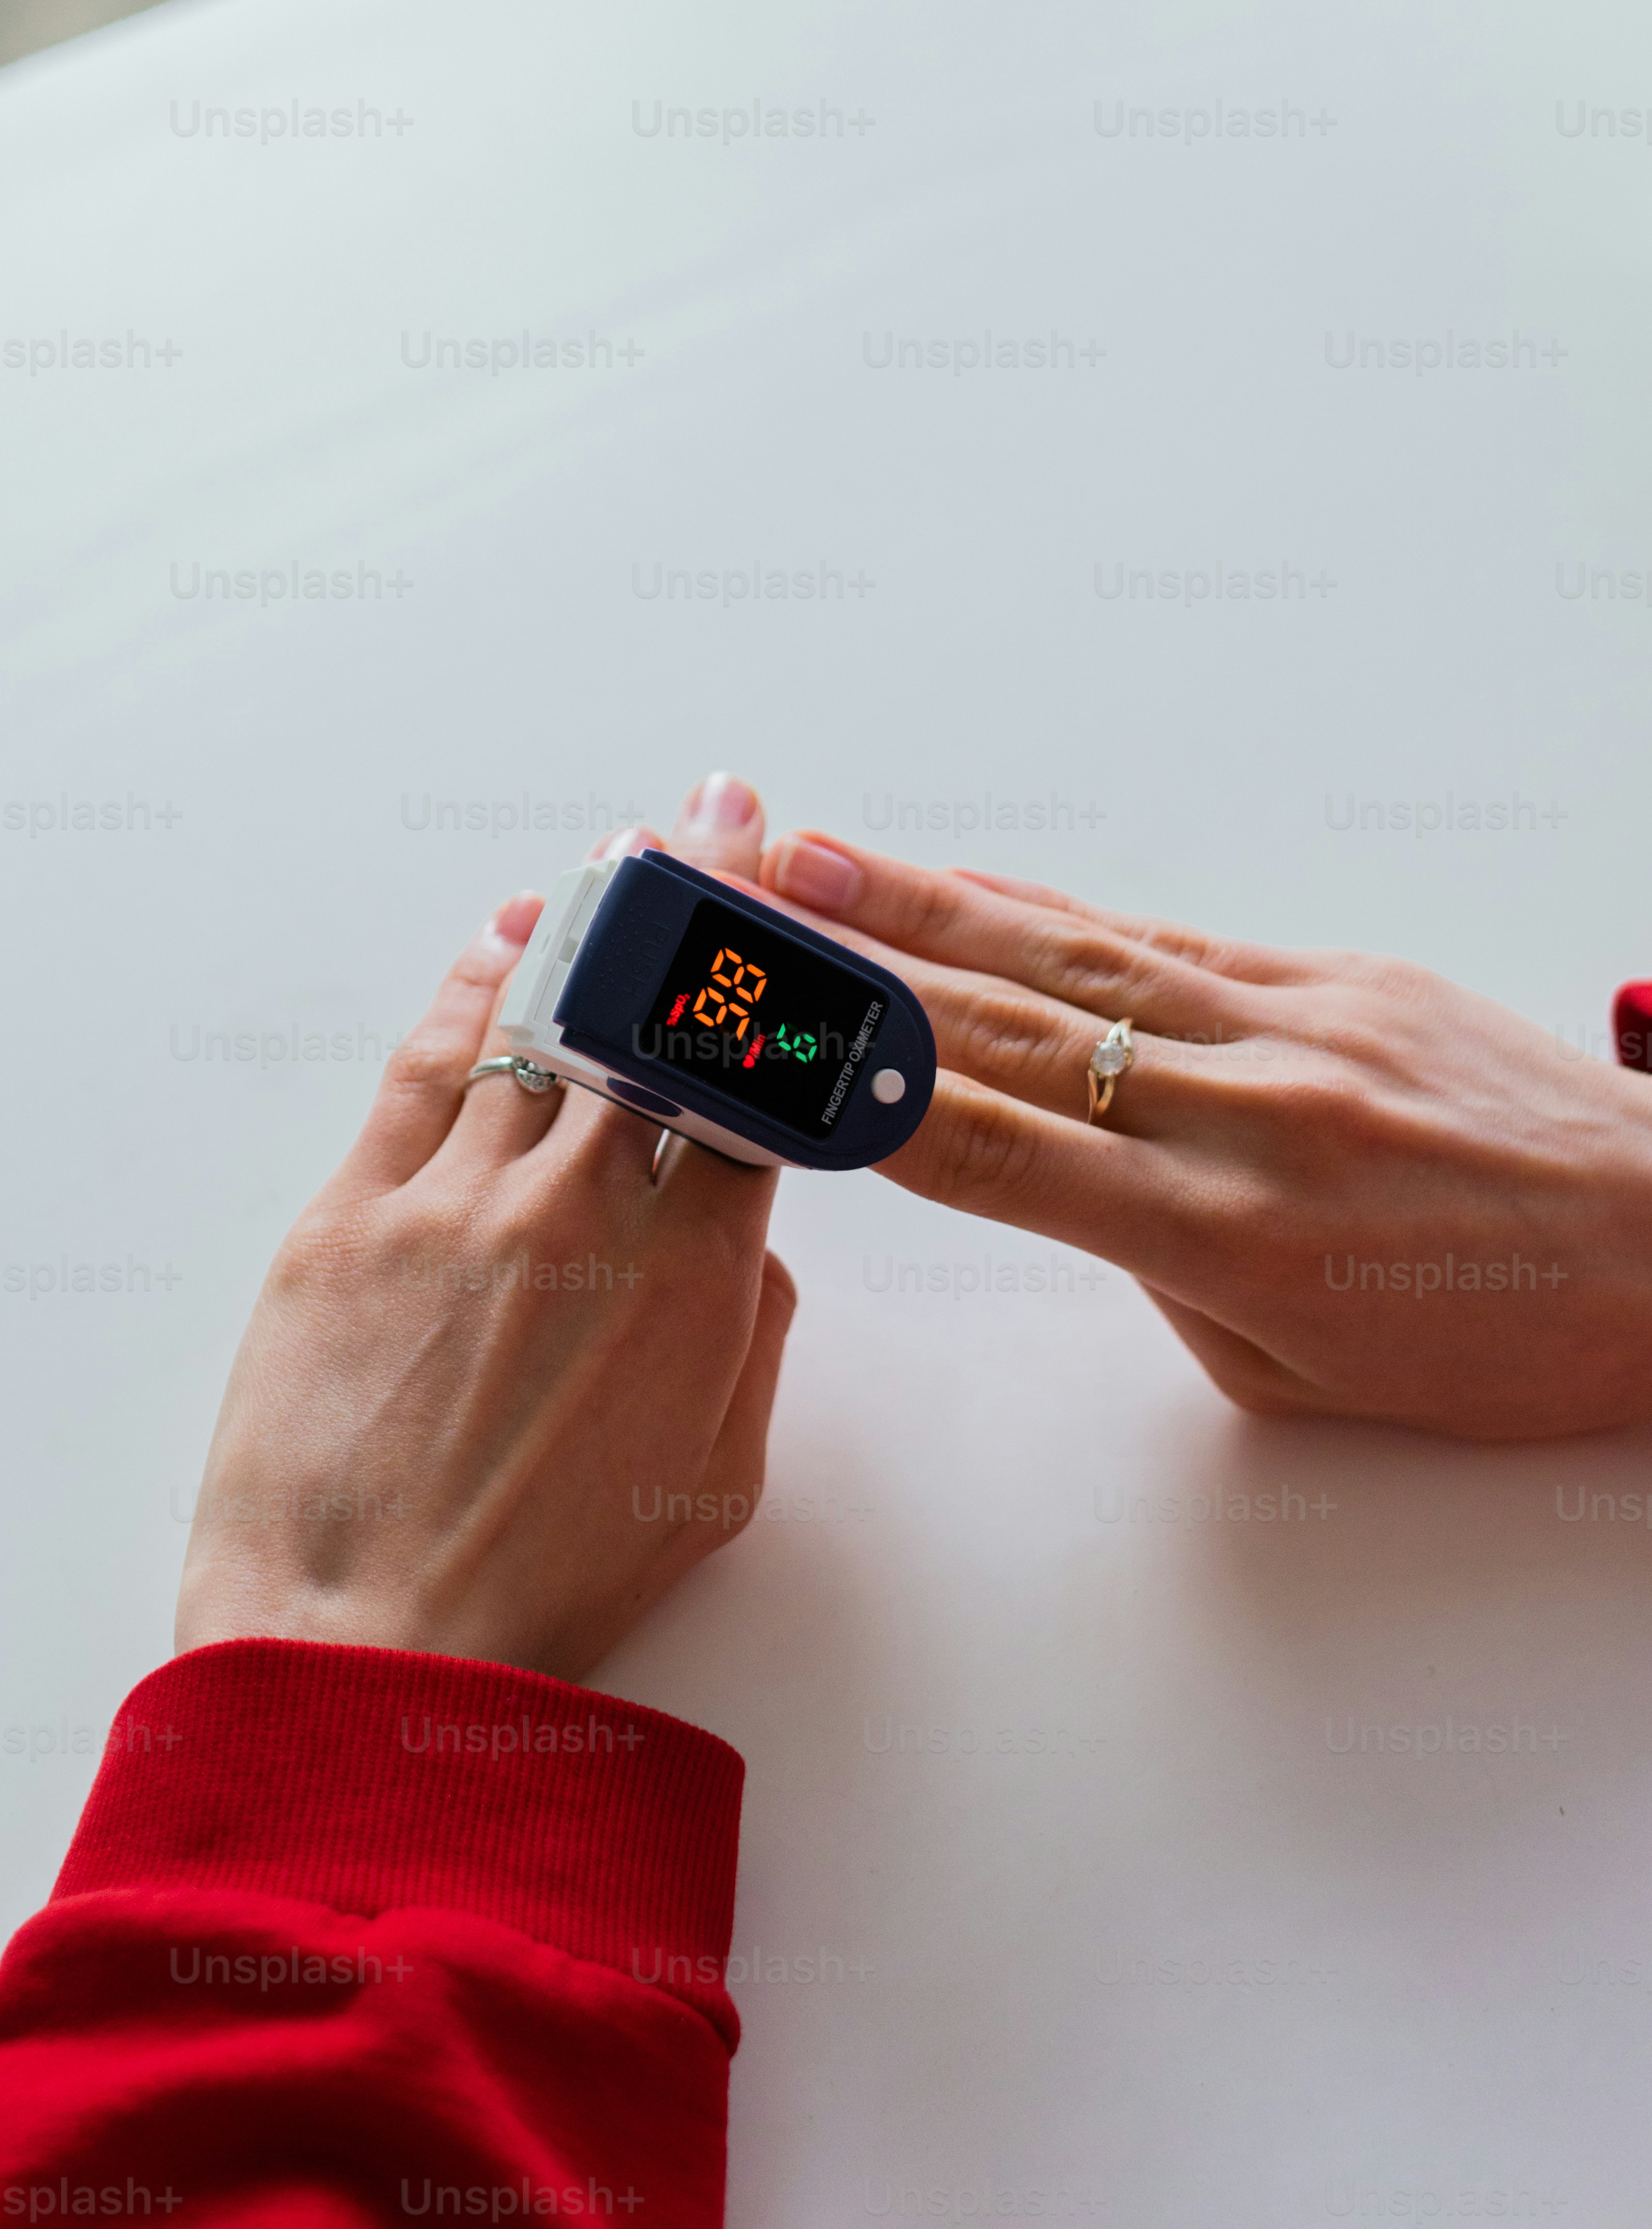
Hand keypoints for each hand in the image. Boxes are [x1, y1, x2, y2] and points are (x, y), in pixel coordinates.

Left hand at [175, 780, 796, 1676]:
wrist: (370, 1650)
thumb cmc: (547, 1588)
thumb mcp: (715, 1480)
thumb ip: (747, 1335)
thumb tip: (742, 1235)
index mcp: (695, 1277)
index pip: (754, 1084)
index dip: (778, 987)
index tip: (798, 911)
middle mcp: (584, 1211)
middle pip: (655, 1014)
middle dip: (698, 901)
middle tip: (719, 815)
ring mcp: (459, 1204)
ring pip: (537, 1014)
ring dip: (585, 922)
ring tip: (615, 856)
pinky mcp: (348, 1218)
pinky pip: (424, 1065)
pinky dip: (471, 986)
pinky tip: (500, 937)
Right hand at [749, 828, 1651, 1441]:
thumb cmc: (1494, 1343)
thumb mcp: (1296, 1373)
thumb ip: (1166, 1275)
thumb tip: (1083, 1188)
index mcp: (1224, 1235)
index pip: (991, 1154)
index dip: (854, 1100)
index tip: (749, 1056)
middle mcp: (1243, 1114)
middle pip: (1005, 1030)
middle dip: (852, 968)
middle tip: (732, 913)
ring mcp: (1293, 1028)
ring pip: (1072, 959)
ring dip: (927, 902)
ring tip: (811, 855)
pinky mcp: (1341, 976)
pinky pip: (1168, 938)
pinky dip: (1060, 907)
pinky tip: (981, 879)